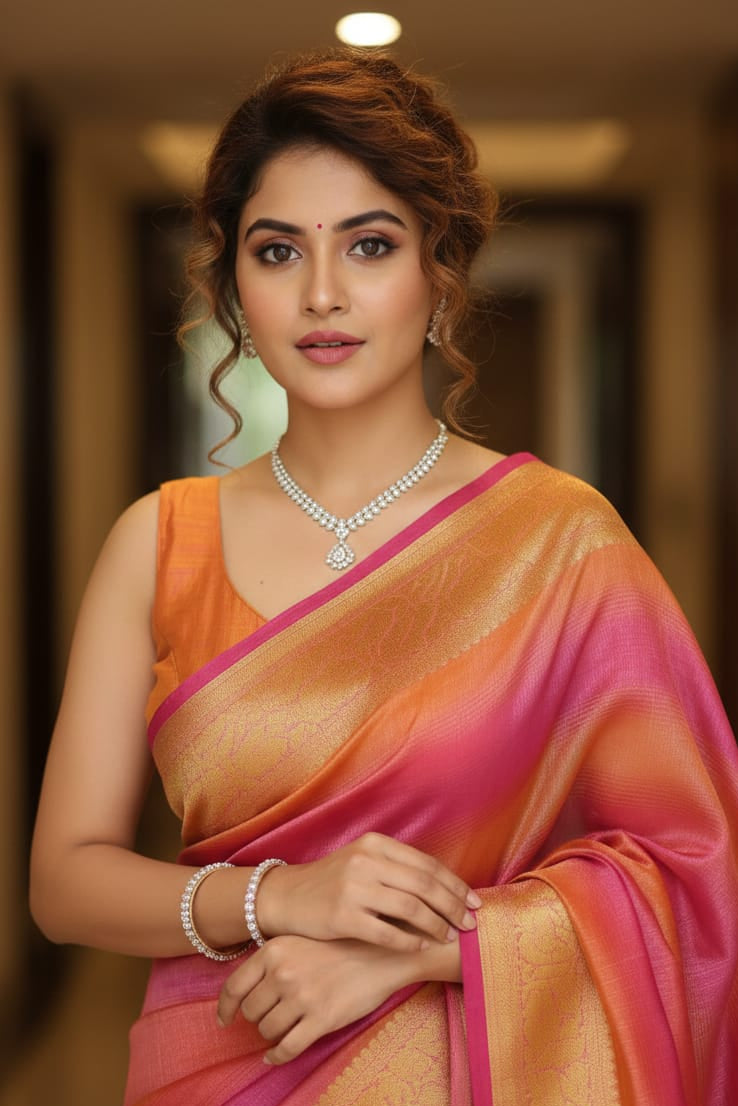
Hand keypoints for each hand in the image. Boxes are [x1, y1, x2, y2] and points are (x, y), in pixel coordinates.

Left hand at [217, 935, 409, 1064]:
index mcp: (274, 950)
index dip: (225, 1008)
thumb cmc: (342, 944)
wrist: (382, 952)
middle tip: (272, 1016)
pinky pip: (287, 1049)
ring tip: (285, 1028)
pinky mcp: (321, 1019)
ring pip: (267, 1031)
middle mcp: (283, 973)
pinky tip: (274, 1056)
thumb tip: (246, 990)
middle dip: (258, 1018)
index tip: (224, 1019)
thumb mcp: (301, 939)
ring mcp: (302, 997)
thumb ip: (273, 959)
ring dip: (271, 1034)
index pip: (234, 986)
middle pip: (251, 1011)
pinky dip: (276, 1057)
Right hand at [259, 832, 479, 951]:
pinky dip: (410, 940)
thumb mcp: (363, 861)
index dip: (455, 884)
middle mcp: (365, 861)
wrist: (287, 897)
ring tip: (449, 936)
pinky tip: (421, 945)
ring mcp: (353, 888)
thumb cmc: (333, 882)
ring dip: (437, 925)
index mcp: (375, 844)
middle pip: (424, 885)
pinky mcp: (342, 917)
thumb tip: (446, 887)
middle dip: (453, 906)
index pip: (427, 864)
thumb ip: (397, 868)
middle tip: (470, 923)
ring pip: (411, 908)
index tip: (474, 901)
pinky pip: (387, 933)